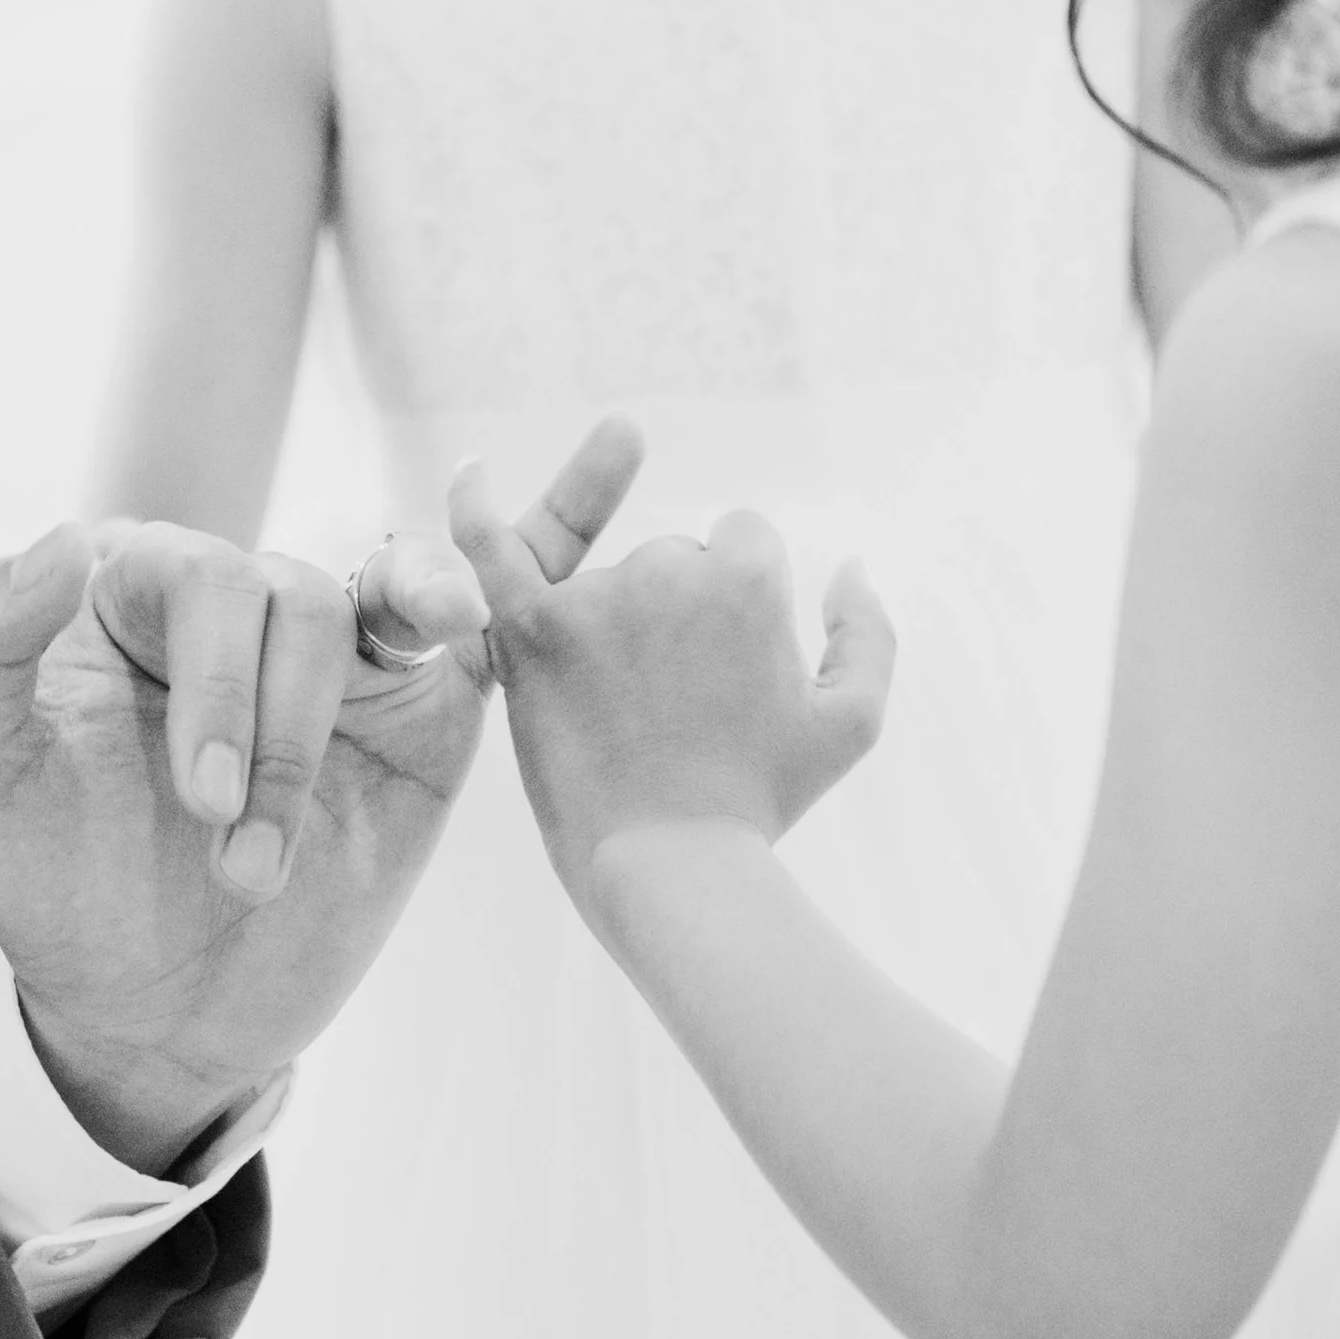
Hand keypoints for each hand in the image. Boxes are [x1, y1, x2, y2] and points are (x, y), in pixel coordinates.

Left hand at [0, 419, 644, 1175]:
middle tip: (235, 855)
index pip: (197, 572)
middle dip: (272, 733)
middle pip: (290, 594)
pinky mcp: (415, 699)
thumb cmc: (58, 885)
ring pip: (363, 615)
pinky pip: (454, 616)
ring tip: (261, 869)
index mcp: (128, 589)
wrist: (156, 1009)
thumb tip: (64, 536)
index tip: (202, 802)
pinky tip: (467, 611)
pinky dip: (461, 591)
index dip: (216, 684)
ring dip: (318, 752)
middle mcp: (233, 600)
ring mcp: (330, 648)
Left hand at [451, 491, 896, 896]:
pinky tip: (470, 470)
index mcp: (748, 574)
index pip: (740, 548)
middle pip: (673, 560)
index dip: (738, 613)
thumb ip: (869, 630)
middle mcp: (670, 567)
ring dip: (616, 631)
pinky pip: (490, 552)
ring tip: (630, 724)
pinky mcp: (533, 635)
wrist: (673, 868)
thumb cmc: (763, 800)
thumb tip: (851, 566)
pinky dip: (474, 507)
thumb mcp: (853, 721)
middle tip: (680, 713)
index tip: (728, 676)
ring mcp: (596, 598)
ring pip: (609, 582)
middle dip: (678, 620)